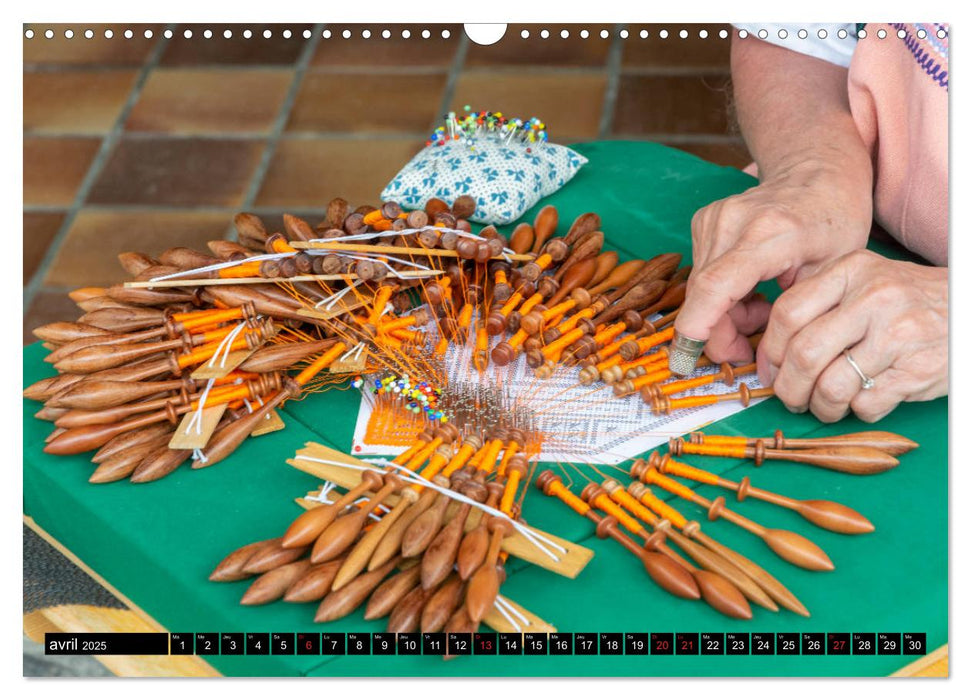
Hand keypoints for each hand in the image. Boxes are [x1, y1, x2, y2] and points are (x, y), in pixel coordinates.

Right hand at [677, 155, 872, 362]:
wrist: (819, 170)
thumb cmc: (835, 220)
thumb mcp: (832, 275)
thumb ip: (794, 318)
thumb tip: (763, 362)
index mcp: (770, 233)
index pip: (715, 286)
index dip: (697, 328)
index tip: (690, 361)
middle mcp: (732, 221)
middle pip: (703, 294)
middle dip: (718, 332)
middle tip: (748, 348)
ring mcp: (713, 218)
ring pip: (700, 289)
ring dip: (723, 314)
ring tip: (760, 310)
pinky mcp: (703, 220)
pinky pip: (702, 274)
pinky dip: (721, 294)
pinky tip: (750, 289)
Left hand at [757, 250, 947, 421]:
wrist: (968, 308)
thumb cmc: (904, 301)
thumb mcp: (863, 282)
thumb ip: (818, 305)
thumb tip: (771, 354)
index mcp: (851, 270)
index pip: (788, 313)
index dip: (770, 350)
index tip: (770, 371)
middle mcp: (873, 297)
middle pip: (804, 353)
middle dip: (788, 388)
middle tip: (791, 398)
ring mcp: (898, 334)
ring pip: (831, 387)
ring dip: (820, 407)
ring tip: (825, 406)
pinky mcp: (917, 369)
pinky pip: (865, 404)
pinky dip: (857, 411)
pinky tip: (864, 401)